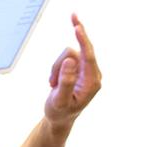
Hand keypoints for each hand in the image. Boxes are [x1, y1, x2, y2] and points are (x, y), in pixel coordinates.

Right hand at [44, 13, 101, 128]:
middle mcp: (92, 74)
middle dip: (60, 62)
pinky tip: (55, 82)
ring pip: (67, 54)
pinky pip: (65, 58)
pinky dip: (56, 68)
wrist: (59, 119)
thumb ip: (66, 81)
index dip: (83, 40)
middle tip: (65, 40)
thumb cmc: (60, 112)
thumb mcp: (59, 100)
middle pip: (75, 53)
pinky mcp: (79, 68)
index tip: (78, 27)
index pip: (88, 56)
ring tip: (52, 84)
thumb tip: (70, 60)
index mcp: (93, 83)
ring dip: (56, 67)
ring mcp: (86, 70)